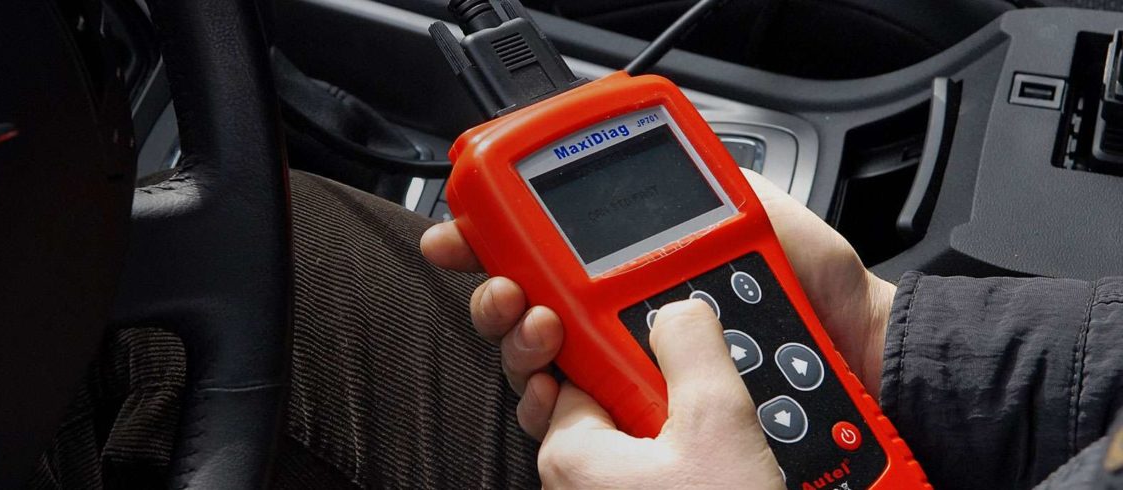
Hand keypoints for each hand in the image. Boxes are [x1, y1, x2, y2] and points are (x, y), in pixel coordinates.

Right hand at [420, 170, 894, 437]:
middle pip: (524, 321)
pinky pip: (580, 430)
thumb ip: (692, 188)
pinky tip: (560, 392)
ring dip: (520, 353)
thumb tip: (644, 166)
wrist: (863, 347)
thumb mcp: (749, 210)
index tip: (459, 234)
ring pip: (540, 376)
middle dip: (494, 303)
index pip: (543, 259)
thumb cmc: (815, 285)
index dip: (491, 245)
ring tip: (540, 329)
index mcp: (631, 271)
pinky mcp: (648, 432)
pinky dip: (554, 412)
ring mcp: (630, 383)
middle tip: (506, 292)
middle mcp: (618, 328)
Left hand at [537, 300, 782, 488]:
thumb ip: (692, 349)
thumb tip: (677, 310)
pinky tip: (717, 455)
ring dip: (670, 418)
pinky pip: (645, 471)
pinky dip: (677, 455)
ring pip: (628, 436)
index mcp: (569, 448)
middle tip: (688, 372)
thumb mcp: (718, 425)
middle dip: (644, 375)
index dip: (610, 328)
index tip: (646, 317)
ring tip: (718, 422)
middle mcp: (571, 481)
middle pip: (600, 394)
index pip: (575, 356)